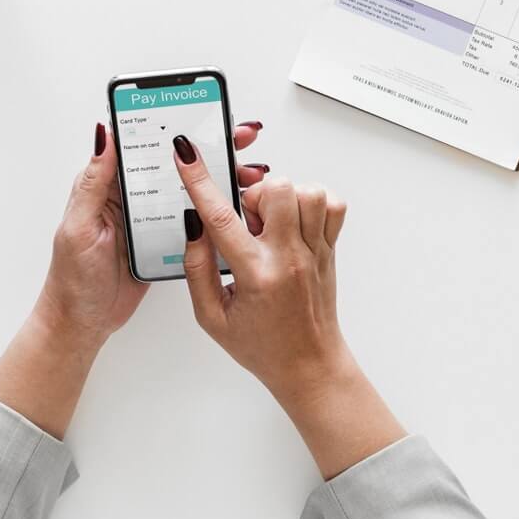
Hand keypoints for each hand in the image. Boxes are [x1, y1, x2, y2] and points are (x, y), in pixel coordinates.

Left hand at [0, 119, 268, 437]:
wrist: (82, 325)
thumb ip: (94, 181)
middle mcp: (132, 197)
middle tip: (242, 138)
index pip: (145, 143)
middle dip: (211, 148)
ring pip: (191, 190)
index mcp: (109, 185)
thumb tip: (104, 133)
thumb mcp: (80, 226)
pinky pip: (194, 221)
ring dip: (220, 179)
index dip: (174, 125)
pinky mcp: (164, 242)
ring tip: (250, 173)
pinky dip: (217, 212)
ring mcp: (151, 220)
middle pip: (175, 163)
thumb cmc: (72, 279)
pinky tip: (239, 207)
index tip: (203, 114)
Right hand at [173, 138, 403, 476]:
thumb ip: (197, 269)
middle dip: (253, 195)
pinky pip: (332, 205)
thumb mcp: (211, 317)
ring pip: (308, 191)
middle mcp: (290, 258)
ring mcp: (315, 252)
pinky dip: (313, 202)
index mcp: (256, 275)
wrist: (309, 365)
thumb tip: (193, 225)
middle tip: (247, 222)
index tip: (185, 153)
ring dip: (283, 197)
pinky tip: (295, 223)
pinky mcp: (331, 249)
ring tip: (271, 224)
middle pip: (276, 190)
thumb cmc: (261, 346)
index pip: (222, 218)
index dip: (199, 181)